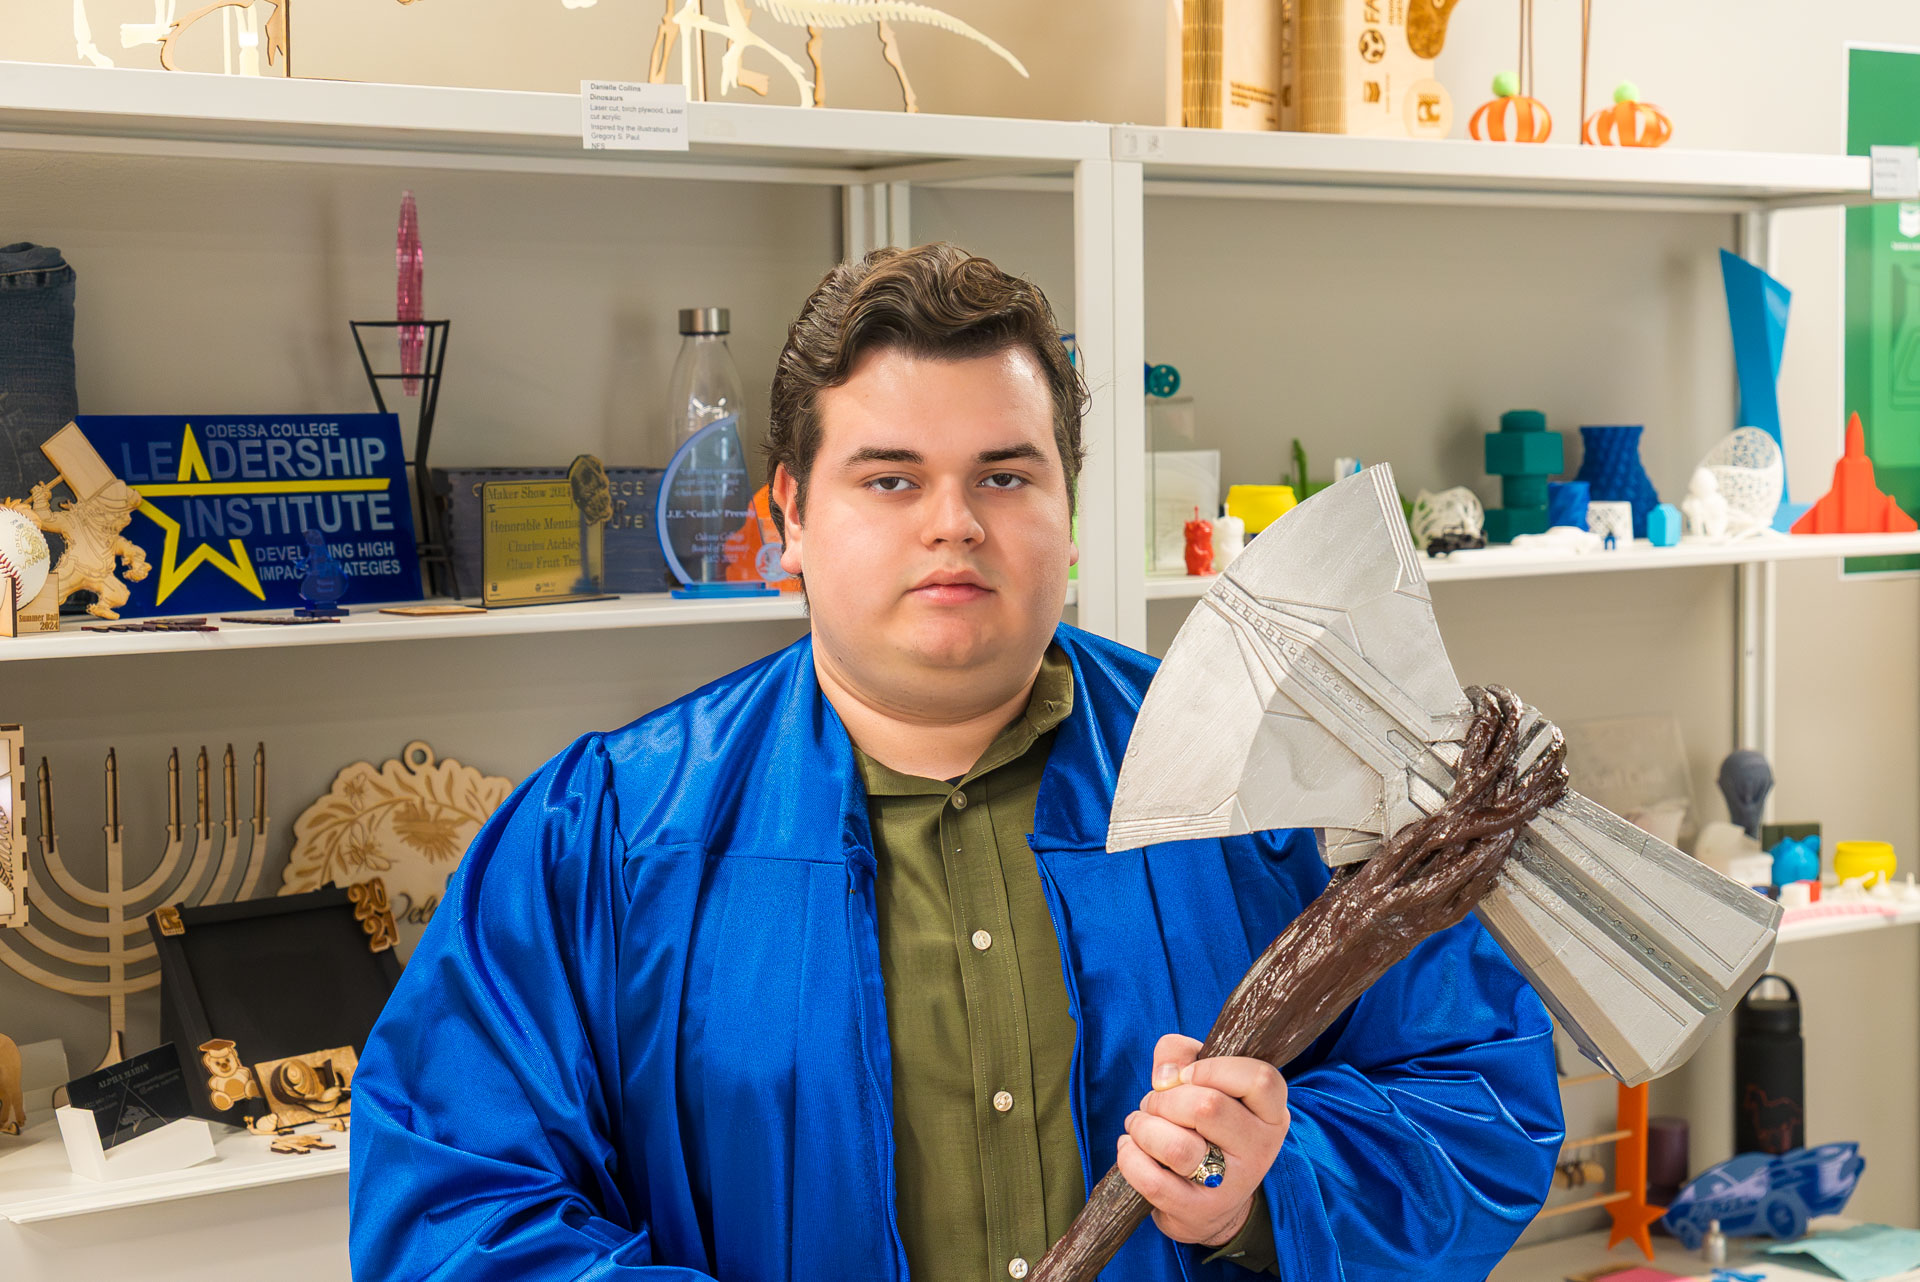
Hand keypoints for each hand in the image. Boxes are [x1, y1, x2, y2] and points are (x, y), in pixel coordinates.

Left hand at [1116, 1034, 1289, 1248]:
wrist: (1210, 1204)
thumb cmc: (1203, 1128)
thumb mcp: (1203, 1084)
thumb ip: (1181, 1055)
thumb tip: (1165, 1074)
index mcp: (1270, 1112)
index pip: (1259, 1079)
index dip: (1212, 1068)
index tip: (1187, 1076)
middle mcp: (1260, 1149)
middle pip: (1207, 1107)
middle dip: (1164, 1099)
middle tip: (1154, 1105)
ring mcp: (1233, 1186)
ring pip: (1178, 1146)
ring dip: (1144, 1128)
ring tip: (1140, 1126)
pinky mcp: (1199, 1213)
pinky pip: (1154, 1182)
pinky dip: (1130, 1158)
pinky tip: (1130, 1148)